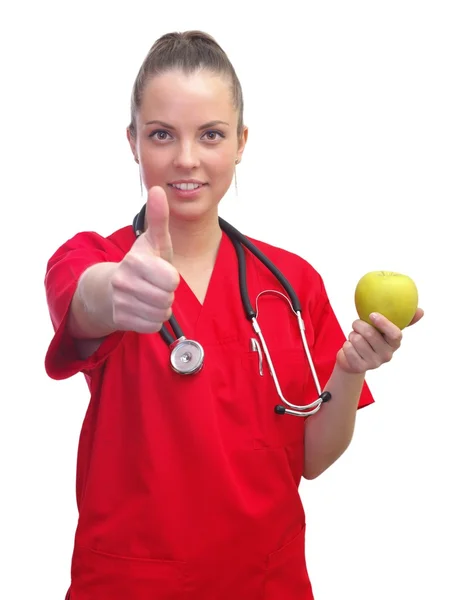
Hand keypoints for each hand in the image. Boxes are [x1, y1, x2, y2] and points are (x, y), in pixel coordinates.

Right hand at [109, 186, 179, 332]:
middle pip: (167, 299)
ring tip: (150, 295)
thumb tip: (158, 190)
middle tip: (155, 285)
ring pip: (161, 313)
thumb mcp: (154, 240)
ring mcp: (120, 302)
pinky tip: (143, 308)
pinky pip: (152, 326)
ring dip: (161, 307)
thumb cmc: (142, 262)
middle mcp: (124, 281)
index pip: (171, 280)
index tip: (162, 272)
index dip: (171, 278)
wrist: (111, 287)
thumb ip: (159, 218)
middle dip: (167, 294)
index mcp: (135, 261)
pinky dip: (152, 320)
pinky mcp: (120, 319)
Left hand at [336, 308, 423, 373]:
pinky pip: (348, 348)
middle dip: (359, 324)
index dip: (384, 324)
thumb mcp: (383, 329)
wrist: (353, 359)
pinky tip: (350, 346)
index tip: (372, 314)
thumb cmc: (370, 338)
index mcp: (394, 344)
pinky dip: (346, 344)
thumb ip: (400, 319)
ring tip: (354, 337)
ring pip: (357, 340)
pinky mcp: (360, 368)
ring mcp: (374, 363)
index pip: (395, 334)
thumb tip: (421, 311)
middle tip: (356, 323)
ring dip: (352, 335)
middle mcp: (387, 355)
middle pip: (371, 334)